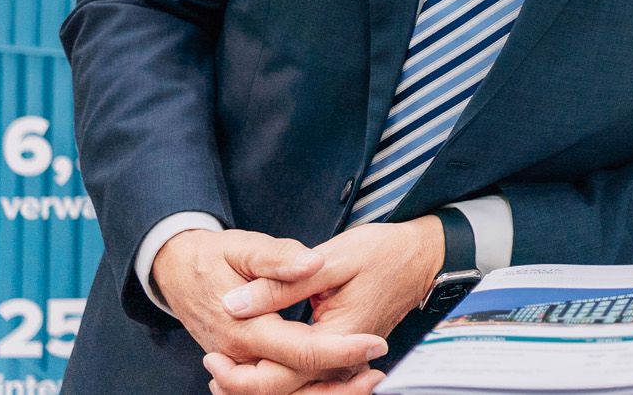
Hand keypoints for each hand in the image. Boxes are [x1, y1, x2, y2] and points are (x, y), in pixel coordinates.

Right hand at [150, 229, 385, 391]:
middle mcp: (241, 355)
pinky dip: (306, 387)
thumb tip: (310, 262)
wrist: (177, 271)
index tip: (376, 343)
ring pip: (284, 392)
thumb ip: (278, 257)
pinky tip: (339, 378)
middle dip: (339, 386)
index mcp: (246, 328)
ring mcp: (240, 364)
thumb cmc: (213, 257)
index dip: (342, 349)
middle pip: (294, 384)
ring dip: (325, 392)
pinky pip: (276, 386)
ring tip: (367, 380)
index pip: (301, 350)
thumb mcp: (244, 246)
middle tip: (378, 373)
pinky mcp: (244, 364)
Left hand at [203, 218, 444, 394]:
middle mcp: (342, 361)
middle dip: (242, 385)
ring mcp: (344, 363)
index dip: (241, 372)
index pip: (281, 374)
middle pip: (285, 391)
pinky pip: (307, 382)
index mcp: (337, 336)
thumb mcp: (334, 257)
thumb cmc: (383, 252)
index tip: (213, 353)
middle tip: (211, 363)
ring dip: (258, 387)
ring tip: (222, 372)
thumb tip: (235, 303)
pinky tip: (254, 369)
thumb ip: (283, 283)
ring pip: (296, 392)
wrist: (421, 258)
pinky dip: (278, 381)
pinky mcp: (343, 359)